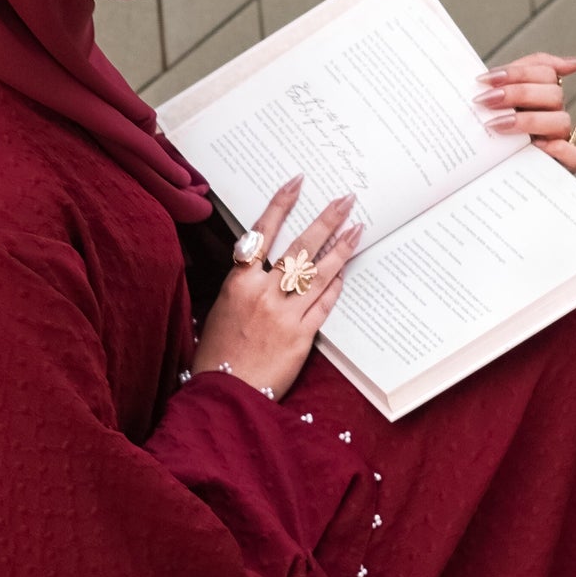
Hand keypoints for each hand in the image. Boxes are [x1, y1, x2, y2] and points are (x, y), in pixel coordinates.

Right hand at [191, 175, 361, 399]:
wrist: (224, 394)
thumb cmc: (218, 353)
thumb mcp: (221, 308)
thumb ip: (244, 282)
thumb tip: (265, 260)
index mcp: (238, 282)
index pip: (263, 233)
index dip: (281, 204)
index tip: (297, 183)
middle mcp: (263, 293)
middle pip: (300, 247)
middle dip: (326, 219)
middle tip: (346, 199)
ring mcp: (285, 314)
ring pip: (319, 273)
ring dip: (341, 249)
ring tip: (358, 228)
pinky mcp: (302, 336)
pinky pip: (324, 304)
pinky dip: (335, 285)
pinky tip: (345, 270)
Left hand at [474, 52, 575, 172]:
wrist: (485, 168)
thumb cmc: (494, 129)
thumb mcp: (496, 100)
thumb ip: (507, 77)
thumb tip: (550, 59)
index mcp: (543, 93)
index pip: (544, 70)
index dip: (517, 72)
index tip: (484, 79)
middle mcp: (555, 113)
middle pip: (553, 93)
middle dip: (517, 93)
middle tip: (485, 100)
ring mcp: (561, 138)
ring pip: (561, 121)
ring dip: (527, 121)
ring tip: (496, 124)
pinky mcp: (564, 164)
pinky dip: (560, 151)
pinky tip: (536, 147)